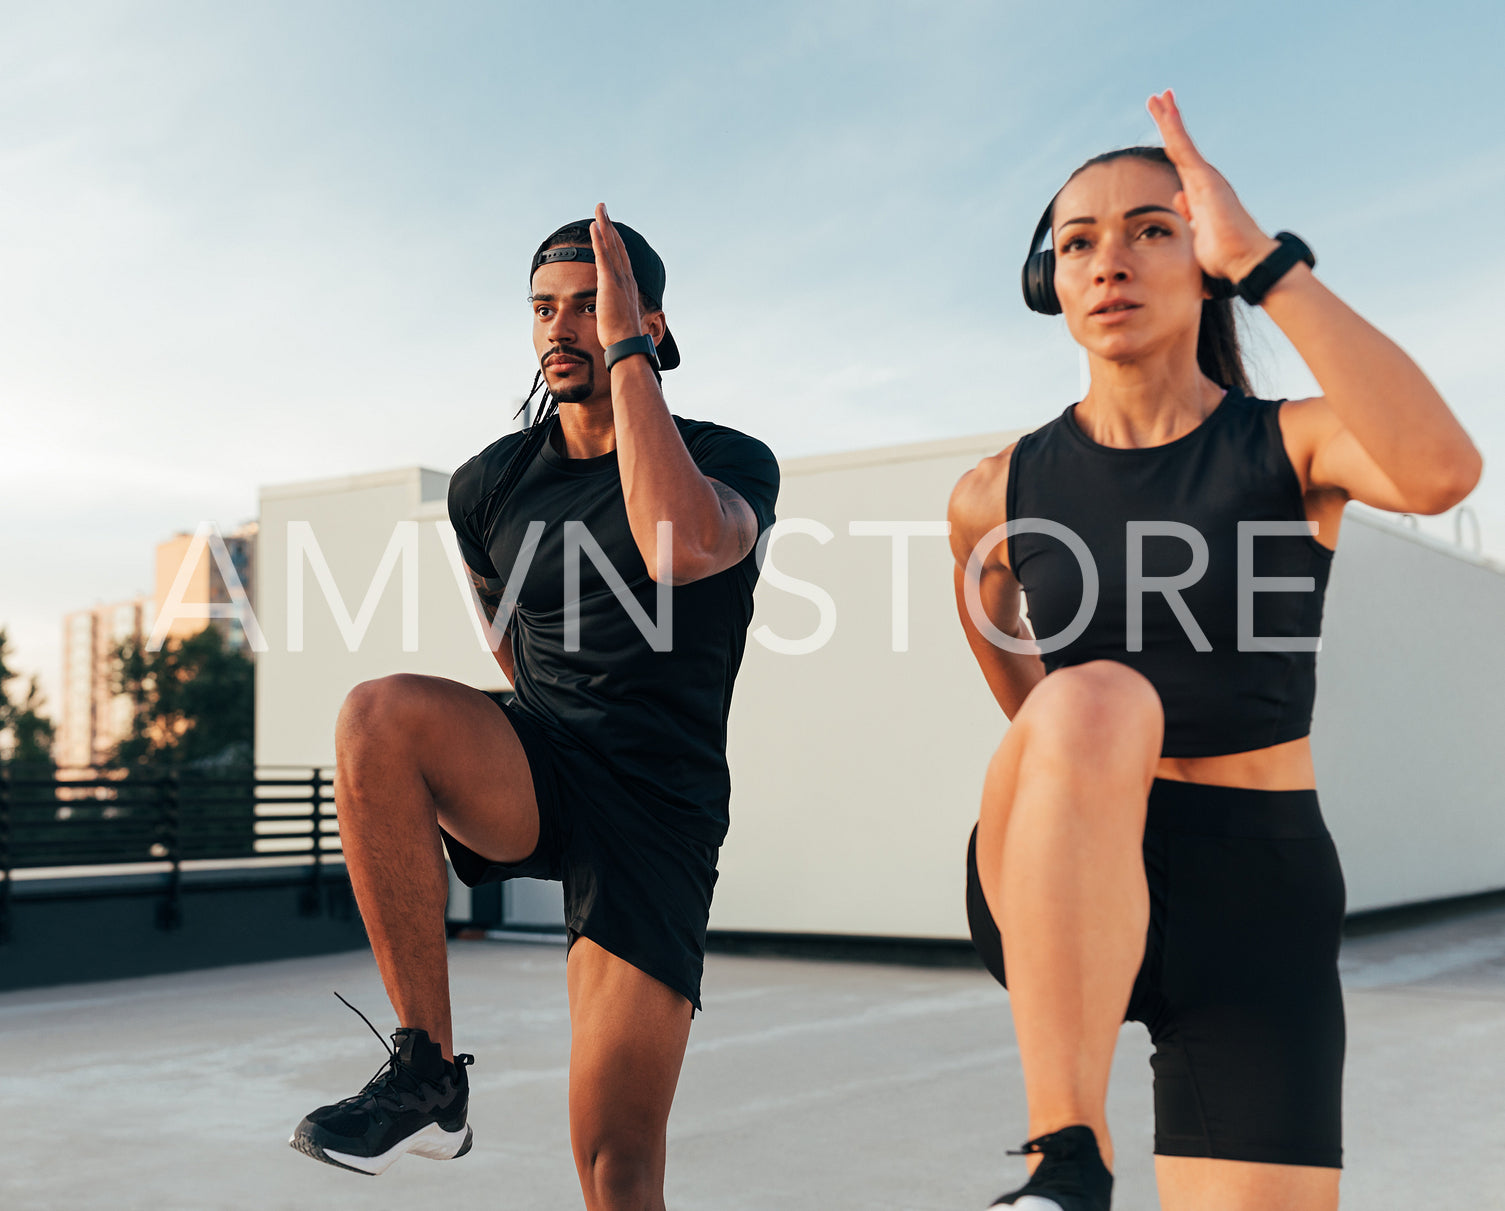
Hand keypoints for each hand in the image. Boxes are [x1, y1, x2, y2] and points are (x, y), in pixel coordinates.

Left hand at [589, 201, 646, 347]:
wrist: (626, 343)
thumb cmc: (622, 337)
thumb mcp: (619, 318)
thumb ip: (615, 309)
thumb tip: (611, 313)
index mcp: (628, 286)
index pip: (621, 258)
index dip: (614, 241)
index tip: (609, 228)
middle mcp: (626, 278)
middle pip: (617, 245)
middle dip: (610, 226)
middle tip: (603, 209)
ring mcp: (618, 279)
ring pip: (612, 246)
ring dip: (605, 225)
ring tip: (600, 209)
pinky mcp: (609, 283)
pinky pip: (603, 255)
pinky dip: (599, 240)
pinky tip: (595, 226)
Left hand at [1147, 90, 1278, 284]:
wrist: (1243, 261)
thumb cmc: (1224, 256)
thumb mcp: (1197, 235)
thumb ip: (1189, 215)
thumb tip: (1178, 198)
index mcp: (1200, 193)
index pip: (1181, 162)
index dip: (1172, 143)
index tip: (1164, 127)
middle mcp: (1204, 180)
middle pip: (1180, 146)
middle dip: (1169, 122)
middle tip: (1158, 98)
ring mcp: (1205, 177)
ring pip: (1181, 142)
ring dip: (1169, 118)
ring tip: (1158, 96)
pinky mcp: (1205, 178)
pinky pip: (1184, 149)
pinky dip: (1174, 129)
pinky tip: (1166, 111)